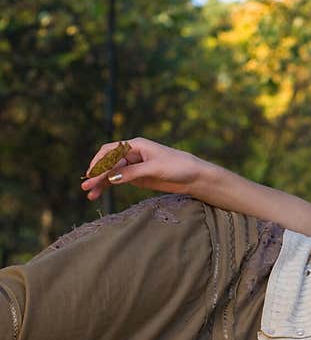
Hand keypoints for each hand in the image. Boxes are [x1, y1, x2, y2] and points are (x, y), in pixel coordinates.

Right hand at [81, 137, 206, 200]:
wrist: (194, 177)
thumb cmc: (178, 166)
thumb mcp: (155, 169)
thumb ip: (133, 173)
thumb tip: (111, 177)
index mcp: (136, 145)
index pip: (110, 151)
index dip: (99, 163)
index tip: (92, 175)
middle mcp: (132, 153)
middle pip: (108, 163)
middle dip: (97, 174)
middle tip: (87, 187)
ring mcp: (133, 166)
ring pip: (111, 173)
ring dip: (100, 182)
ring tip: (90, 194)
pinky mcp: (137, 177)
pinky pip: (118, 180)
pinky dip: (108, 186)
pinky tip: (99, 194)